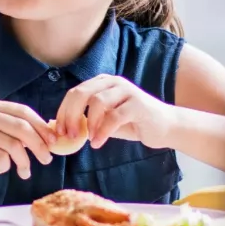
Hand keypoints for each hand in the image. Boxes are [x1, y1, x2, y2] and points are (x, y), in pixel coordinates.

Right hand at [0, 101, 54, 188]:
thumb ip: (18, 132)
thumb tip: (50, 135)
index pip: (24, 112)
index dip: (42, 127)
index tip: (54, 141)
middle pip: (22, 127)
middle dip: (39, 145)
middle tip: (47, 160)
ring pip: (14, 145)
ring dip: (24, 162)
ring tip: (24, 172)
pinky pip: (1, 158)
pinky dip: (5, 167)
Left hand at [54, 75, 174, 149]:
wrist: (165, 127)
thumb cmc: (133, 123)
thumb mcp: (105, 121)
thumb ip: (87, 121)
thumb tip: (62, 129)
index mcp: (102, 83)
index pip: (75, 92)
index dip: (63, 111)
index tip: (58, 131)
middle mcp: (113, 82)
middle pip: (82, 93)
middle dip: (71, 115)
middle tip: (68, 134)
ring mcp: (126, 91)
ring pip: (97, 102)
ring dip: (89, 123)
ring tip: (88, 140)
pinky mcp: (138, 104)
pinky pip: (114, 116)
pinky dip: (103, 131)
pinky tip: (98, 143)